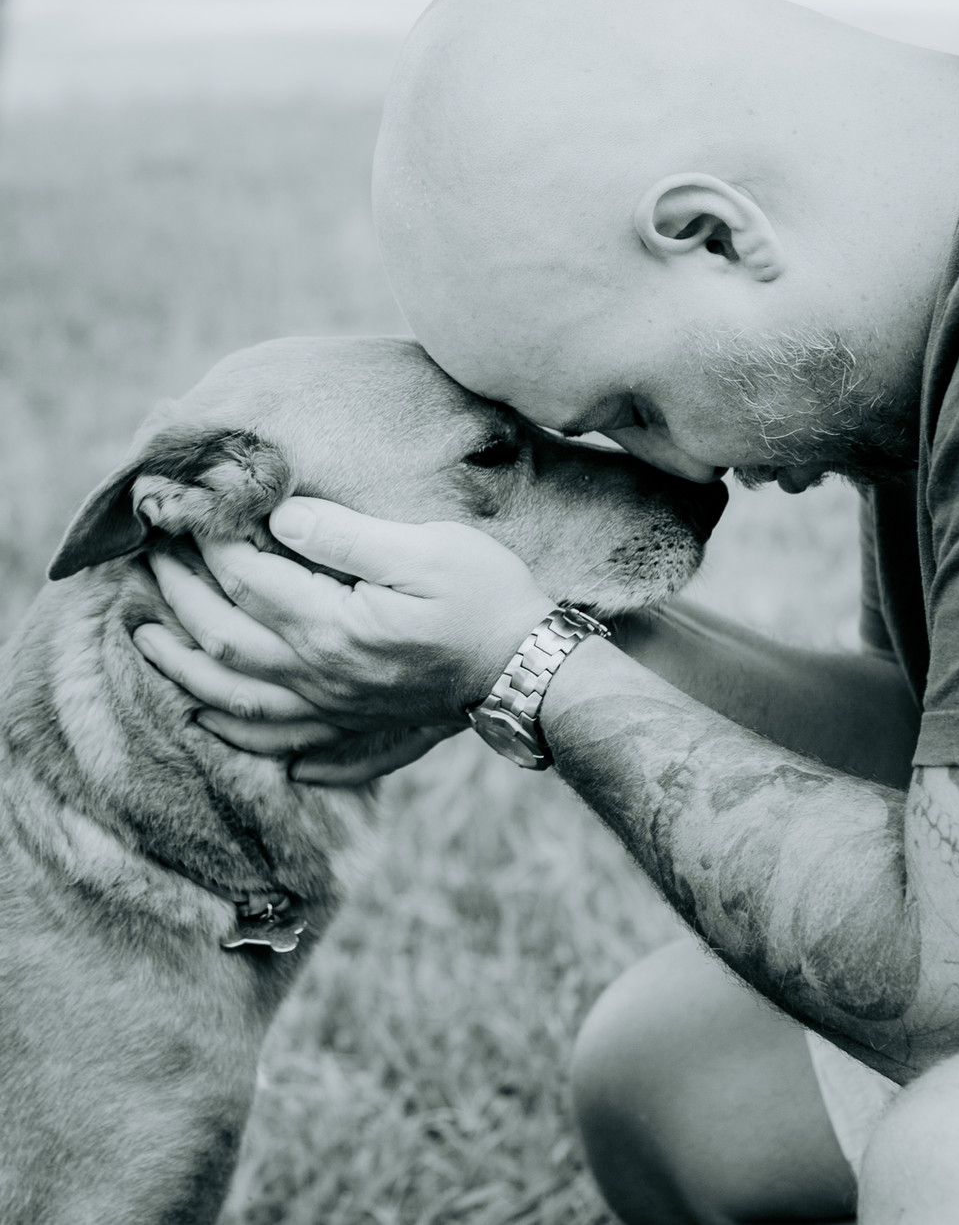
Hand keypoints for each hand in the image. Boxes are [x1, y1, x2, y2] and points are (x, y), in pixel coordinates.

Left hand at [133, 498, 551, 770]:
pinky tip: (208, 717)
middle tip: (149, 556)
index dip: (208, 541)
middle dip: (178, 594)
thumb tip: (279, 518)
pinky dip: (232, 731)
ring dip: (182, 667)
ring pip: (234, 696)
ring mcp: (330, 708)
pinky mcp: (346, 725)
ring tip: (145, 638)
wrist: (525, 668)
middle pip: (224, 637)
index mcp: (333, 624)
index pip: (247, 578)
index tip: (185, 506)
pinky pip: (273, 740)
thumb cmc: (485, 597)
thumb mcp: (426, 549)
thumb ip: (346, 536)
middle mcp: (320, 674)